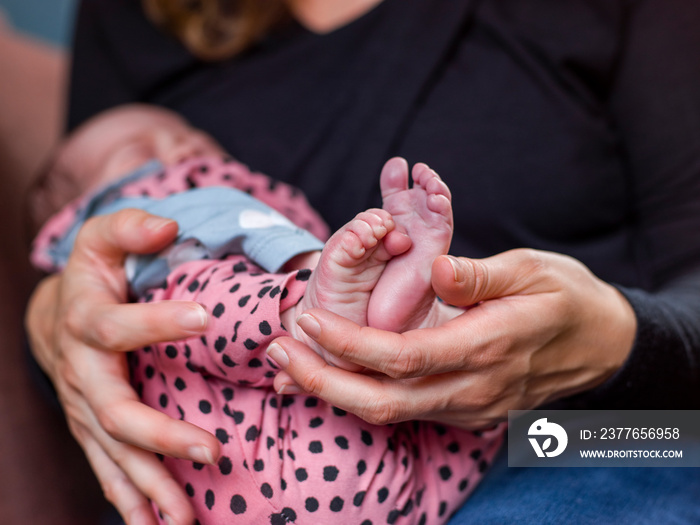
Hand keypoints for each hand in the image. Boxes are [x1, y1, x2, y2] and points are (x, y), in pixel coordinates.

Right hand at [25, 209, 219, 524]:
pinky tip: (156, 523)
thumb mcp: (102, 239)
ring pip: (113, 452)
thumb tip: (169, 224)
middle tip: (211, 450)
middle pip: (114, 409)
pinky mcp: (91, 427)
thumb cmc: (94, 275)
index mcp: (87, 322)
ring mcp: (84, 407)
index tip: (205, 317)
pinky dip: (130, 498)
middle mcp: (81, 372)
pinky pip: (107, 468)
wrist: (57, 315)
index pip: (117, 326)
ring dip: (150, 484)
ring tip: (186, 517)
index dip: (156, 322)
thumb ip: (131, 227)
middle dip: (160, 433)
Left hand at [268, 248, 636, 428]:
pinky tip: (335, 370)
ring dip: (336, 390)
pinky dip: (363, 395)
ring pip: (391, 414)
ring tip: (291, 360)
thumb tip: (437, 268)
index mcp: (488, 346)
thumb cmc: (565, 296)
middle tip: (277, 351)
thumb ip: (480, 275)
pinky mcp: (468, 410)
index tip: (307, 318)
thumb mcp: (531, 270)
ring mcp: (471, 406)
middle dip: (323, 381)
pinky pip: (407, 411)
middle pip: (385, 401)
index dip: (349, 342)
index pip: (404, 356)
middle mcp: (475, 387)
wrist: (602, 344)